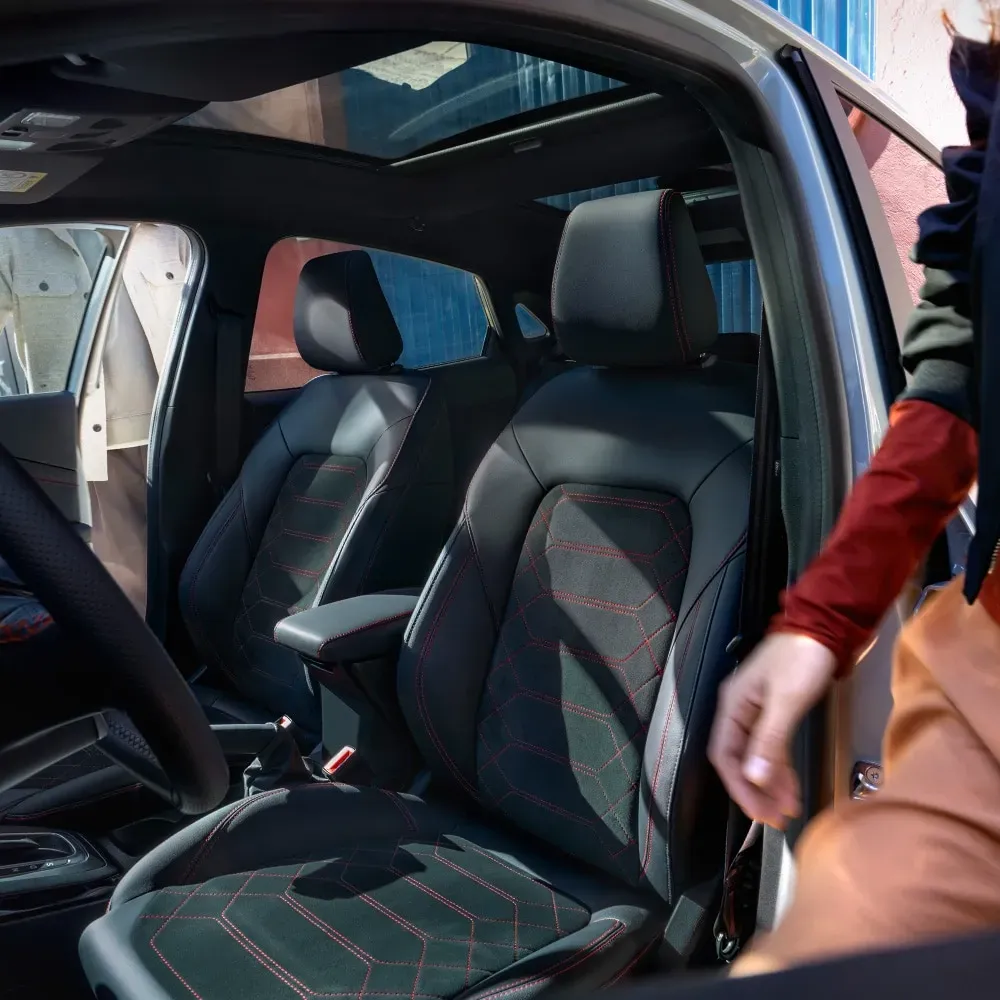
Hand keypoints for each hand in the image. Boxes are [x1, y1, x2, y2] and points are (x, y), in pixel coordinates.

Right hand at [708, 632, 837, 826]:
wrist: (825, 624)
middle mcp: (739, 710)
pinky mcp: (775, 710)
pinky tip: (791, 785)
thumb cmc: (802, 658)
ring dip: (770, 783)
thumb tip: (754, 779)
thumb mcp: (787, 700)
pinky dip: (780, 767)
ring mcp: (757, 710)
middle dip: (755, 791)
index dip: (739, 787)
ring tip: (788, 809)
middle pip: (738, 759)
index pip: (724, 755)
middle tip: (776, 819)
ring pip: (756, 755)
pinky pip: (771, 746)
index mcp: (733, 705)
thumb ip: (769, 740)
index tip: (759, 813)